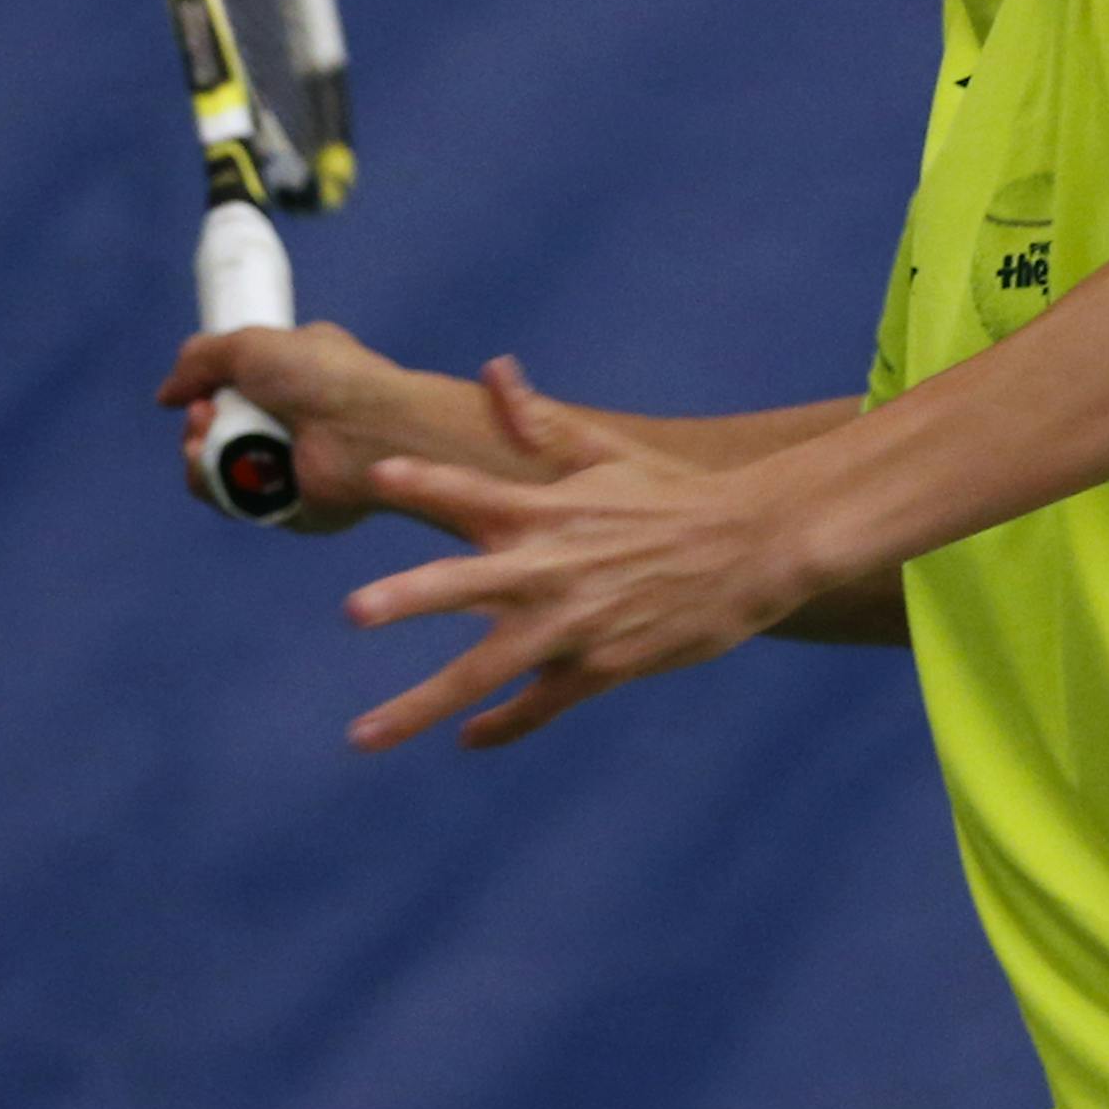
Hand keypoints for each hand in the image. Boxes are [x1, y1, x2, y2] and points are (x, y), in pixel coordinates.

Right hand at [158, 321, 407, 531]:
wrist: (365, 429)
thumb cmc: (323, 378)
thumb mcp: (251, 345)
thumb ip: (199, 359)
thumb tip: (167, 396)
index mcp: (295, 378)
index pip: (238, 389)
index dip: (209, 390)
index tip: (200, 390)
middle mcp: (293, 424)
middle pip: (218, 431)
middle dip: (197, 424)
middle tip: (202, 414)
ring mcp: (290, 467)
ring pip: (217, 469)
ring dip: (197, 452)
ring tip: (206, 436)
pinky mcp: (288, 507)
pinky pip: (232, 502)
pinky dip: (213, 485)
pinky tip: (214, 466)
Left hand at [344, 361, 817, 749]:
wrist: (754, 551)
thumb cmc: (674, 497)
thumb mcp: (608, 453)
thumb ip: (540, 422)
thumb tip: (492, 369)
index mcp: (548, 511)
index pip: (474, 491)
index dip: (427, 481)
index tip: (381, 473)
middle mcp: (552, 569)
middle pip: (467, 586)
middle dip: (409, 598)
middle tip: (354, 611)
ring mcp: (576, 624)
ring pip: (487, 670)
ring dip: (422, 704)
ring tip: (363, 734)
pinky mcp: (603, 667)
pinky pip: (539, 705)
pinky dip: (502, 726)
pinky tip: (467, 738)